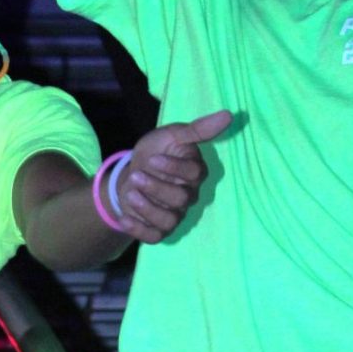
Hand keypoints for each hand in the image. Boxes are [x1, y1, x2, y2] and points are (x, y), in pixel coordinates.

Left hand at [112, 109, 232, 242]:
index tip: (153, 159)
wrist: (130, 175)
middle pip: (180, 198)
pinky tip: (124, 218)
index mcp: (194, 173)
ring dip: (146, 208)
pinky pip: (154, 237)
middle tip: (136, 176)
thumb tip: (228, 114)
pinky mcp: (158, 230)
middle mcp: (188, 196)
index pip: (194, 174)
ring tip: (129, 193)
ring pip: (168, 220)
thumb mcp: (171, 136)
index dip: (173, 167)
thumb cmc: (154, 154)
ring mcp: (175, 215)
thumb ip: (197, 129)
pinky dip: (138, 229)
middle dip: (155, 187)